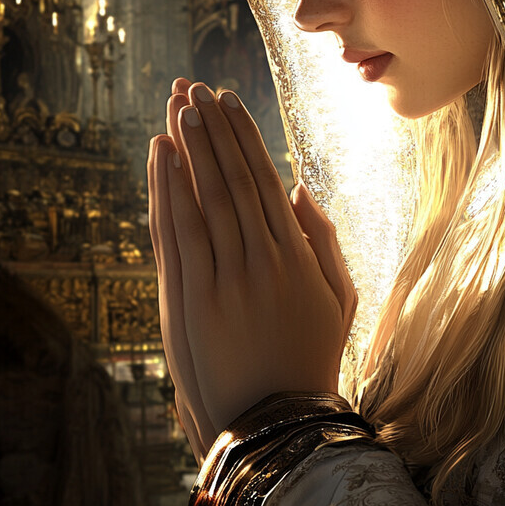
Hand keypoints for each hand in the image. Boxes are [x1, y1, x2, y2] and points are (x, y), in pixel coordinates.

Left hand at [148, 78, 356, 459]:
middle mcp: (262, 256)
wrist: (280, 416)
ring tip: (180, 107)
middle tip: (197, 89)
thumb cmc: (312, 353)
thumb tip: (299, 189)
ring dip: (192, 148)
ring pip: (207, 197)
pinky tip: (164, 158)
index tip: (230, 103)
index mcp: (297, 253)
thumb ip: (324, 239)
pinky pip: (182, 234)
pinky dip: (171, 192)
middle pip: (233, 179)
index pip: (264, 180)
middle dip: (215, 130)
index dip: (245, 138)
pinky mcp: (196, 299)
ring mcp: (227, 277)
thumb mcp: (340, 296)